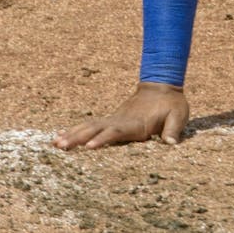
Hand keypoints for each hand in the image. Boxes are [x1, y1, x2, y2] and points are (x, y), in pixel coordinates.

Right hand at [53, 82, 189, 149]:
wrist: (162, 87)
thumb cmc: (171, 104)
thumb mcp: (178, 114)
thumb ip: (173, 128)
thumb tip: (170, 144)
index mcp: (136, 123)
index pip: (116, 131)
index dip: (103, 139)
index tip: (88, 147)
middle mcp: (120, 121)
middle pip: (96, 129)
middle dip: (78, 138)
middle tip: (60, 146)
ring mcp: (113, 120)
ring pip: (89, 127)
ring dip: (72, 135)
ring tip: (54, 143)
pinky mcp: (110, 121)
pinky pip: (89, 126)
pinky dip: (74, 130)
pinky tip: (59, 136)